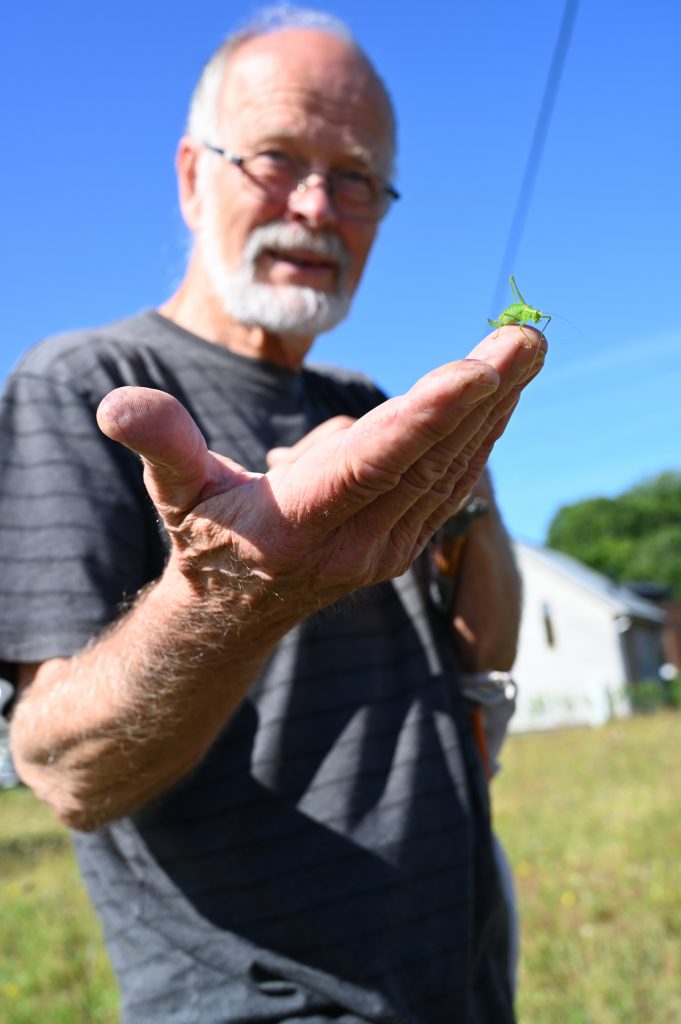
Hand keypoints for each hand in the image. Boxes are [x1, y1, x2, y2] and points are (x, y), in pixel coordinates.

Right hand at [96, 326, 544, 620]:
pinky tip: (502, 399)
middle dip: (483, 396)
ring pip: (452, 471)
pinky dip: (479, 440)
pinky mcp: (404, 542)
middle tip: (527, 336)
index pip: (375, 463)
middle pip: (431, 459)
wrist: (235, 612)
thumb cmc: (205, 538)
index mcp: (303, 522)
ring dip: (493, 412)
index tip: (480, 369)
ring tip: (525, 352)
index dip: (427, 416)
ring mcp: (388, 547)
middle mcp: (357, 541)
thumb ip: (159, 444)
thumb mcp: (174, 491)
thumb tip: (116, 405)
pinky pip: (452, 485)